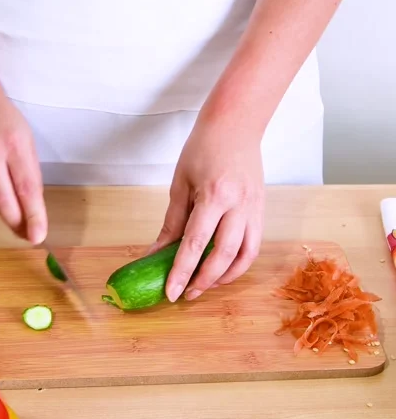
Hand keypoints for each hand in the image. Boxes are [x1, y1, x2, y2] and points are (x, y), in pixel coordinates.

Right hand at [0, 91, 46, 243]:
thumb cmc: (6, 122)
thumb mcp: (28, 142)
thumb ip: (31, 174)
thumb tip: (33, 209)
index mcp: (14, 145)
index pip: (27, 188)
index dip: (34, 216)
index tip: (39, 236)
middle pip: (3, 203)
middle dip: (18, 224)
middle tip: (28, 234)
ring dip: (6, 214)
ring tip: (17, 214)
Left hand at [152, 116, 264, 301]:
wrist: (236, 124)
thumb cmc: (204, 148)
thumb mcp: (180, 184)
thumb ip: (172, 222)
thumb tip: (157, 253)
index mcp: (214, 195)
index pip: (195, 243)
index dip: (182, 271)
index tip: (172, 292)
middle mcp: (239, 205)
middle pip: (224, 255)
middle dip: (204, 280)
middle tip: (186, 294)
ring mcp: (255, 209)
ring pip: (245, 256)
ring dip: (225, 277)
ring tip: (205, 285)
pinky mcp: (262, 211)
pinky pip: (254, 246)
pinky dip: (239, 263)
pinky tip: (223, 269)